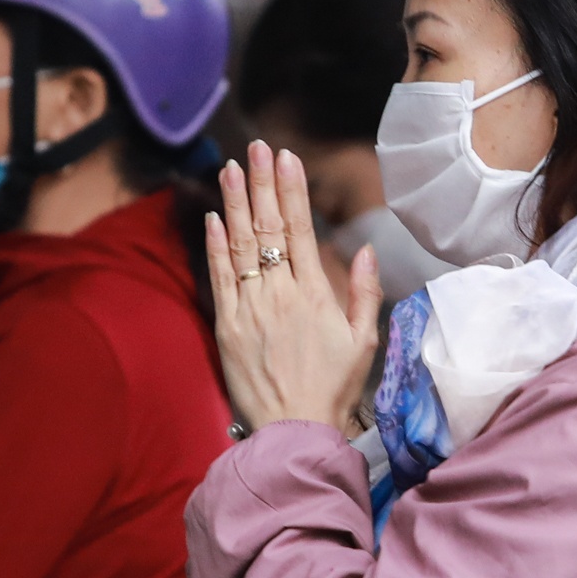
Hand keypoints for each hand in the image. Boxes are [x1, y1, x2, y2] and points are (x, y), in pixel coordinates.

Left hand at [206, 141, 382, 432]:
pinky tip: (213, 217)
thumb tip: (363, 250)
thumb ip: (364, 293)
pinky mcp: (226, 326)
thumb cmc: (333, 388)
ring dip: (235, 203)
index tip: (286, 157)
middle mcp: (280, 293)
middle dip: (261, 183)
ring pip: (240, 245)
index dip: (292, 190)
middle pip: (268, 227)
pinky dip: (215, 246)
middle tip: (255, 148)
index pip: (301, 229)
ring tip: (229, 168)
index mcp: (315, 294)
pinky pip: (218, 278)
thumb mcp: (363, 341)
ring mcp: (250, 307)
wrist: (294, 429)